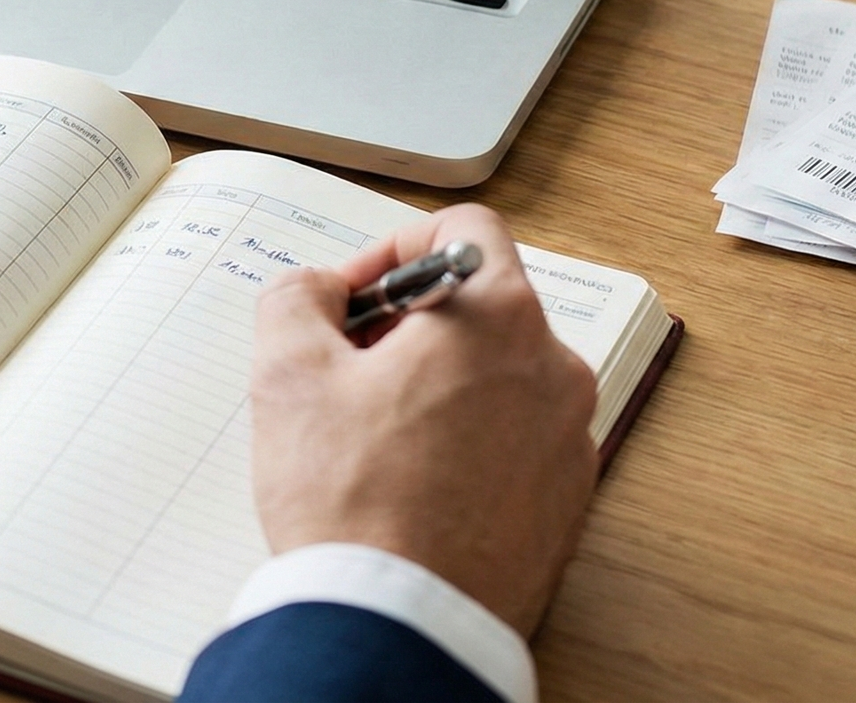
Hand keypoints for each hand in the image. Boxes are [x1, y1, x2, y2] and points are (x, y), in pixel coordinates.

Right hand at [249, 203, 597, 635]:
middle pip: (481, 305)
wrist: (402, 626)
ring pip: (496, 377)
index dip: (393, 247)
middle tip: (345, 366)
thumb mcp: (287, 372)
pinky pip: (512, 442)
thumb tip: (321, 294)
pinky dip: (462, 442)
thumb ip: (297, 296)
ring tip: (368, 434)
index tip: (353, 297)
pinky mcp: (564, 504)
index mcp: (499, 320)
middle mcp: (554, 371)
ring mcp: (568, 442)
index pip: (464, 229)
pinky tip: (405, 483)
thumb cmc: (353, 503)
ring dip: (433, 384)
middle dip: (407, 323)